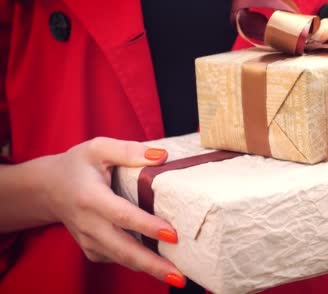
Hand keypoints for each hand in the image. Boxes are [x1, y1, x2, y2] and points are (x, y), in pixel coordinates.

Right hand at [40, 137, 186, 287]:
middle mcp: (89, 224)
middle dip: (153, 265)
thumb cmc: (78, 165)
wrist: (48, 188)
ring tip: (178, 276)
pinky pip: (118, 259)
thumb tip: (161, 156)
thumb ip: (128, 150)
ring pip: (123, 259)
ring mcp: (89, 240)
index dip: (147, 226)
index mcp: (91, 198)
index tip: (172, 235)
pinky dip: (139, 264)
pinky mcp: (92, 249)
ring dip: (150, 270)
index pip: (122, 216)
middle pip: (123, 249)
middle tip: (180, 276)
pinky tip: (161, 264)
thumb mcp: (98, 148)